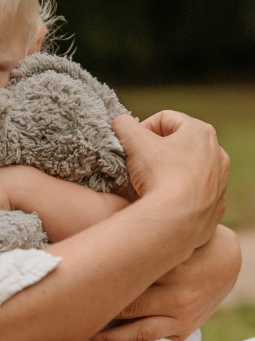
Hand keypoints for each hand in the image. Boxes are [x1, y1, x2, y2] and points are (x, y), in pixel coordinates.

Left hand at [77, 224, 240, 340]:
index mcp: (166, 263)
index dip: (93, 283)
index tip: (66, 288)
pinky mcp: (184, 329)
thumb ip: (135, 237)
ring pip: (136, 333)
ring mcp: (180, 314)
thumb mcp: (163, 232)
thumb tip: (93, 237)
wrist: (225, 258)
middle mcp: (174, 292)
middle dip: (95, 314)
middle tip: (62, 320)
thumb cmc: (183, 240)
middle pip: (125, 306)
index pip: (123, 276)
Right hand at [112, 111, 229, 250]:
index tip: (132, 145)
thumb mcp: (133, 141)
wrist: (176, 221)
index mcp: (201, 132)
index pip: (164, 119)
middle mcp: (217, 154)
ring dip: (168, 172)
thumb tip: (120, 124)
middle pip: (178, 143)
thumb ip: (123, 124)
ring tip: (150, 184)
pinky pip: (194, 194)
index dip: (142, 129)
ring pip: (188, 169)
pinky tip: (164, 202)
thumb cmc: (158, 174)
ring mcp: (220, 182)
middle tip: (139, 164)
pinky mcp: (216, 206)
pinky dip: (180, 195)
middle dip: (156, 151)